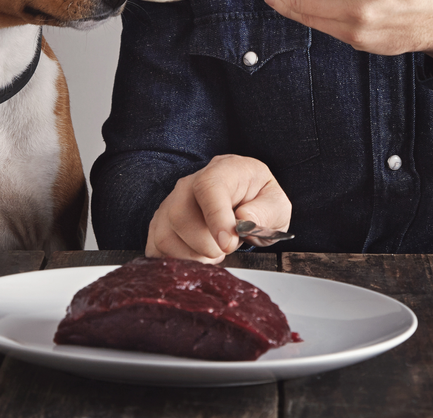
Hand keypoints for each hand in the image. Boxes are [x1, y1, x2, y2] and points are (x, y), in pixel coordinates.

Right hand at [146, 155, 291, 262]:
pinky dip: (176, 261)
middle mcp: (190, 184)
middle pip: (180, 216)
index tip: (228, 243)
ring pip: (165, 236)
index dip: (215, 217)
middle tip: (225, 249)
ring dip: (192, 256)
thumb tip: (244, 219)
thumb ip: (266, 211)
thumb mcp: (277, 204)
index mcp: (224, 171)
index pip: (209, 187)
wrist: (244, 203)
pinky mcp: (160, 224)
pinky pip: (155, 248)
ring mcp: (170, 203)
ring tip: (212, 253)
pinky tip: (196, 257)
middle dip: (206, 246)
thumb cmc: (259, 201)